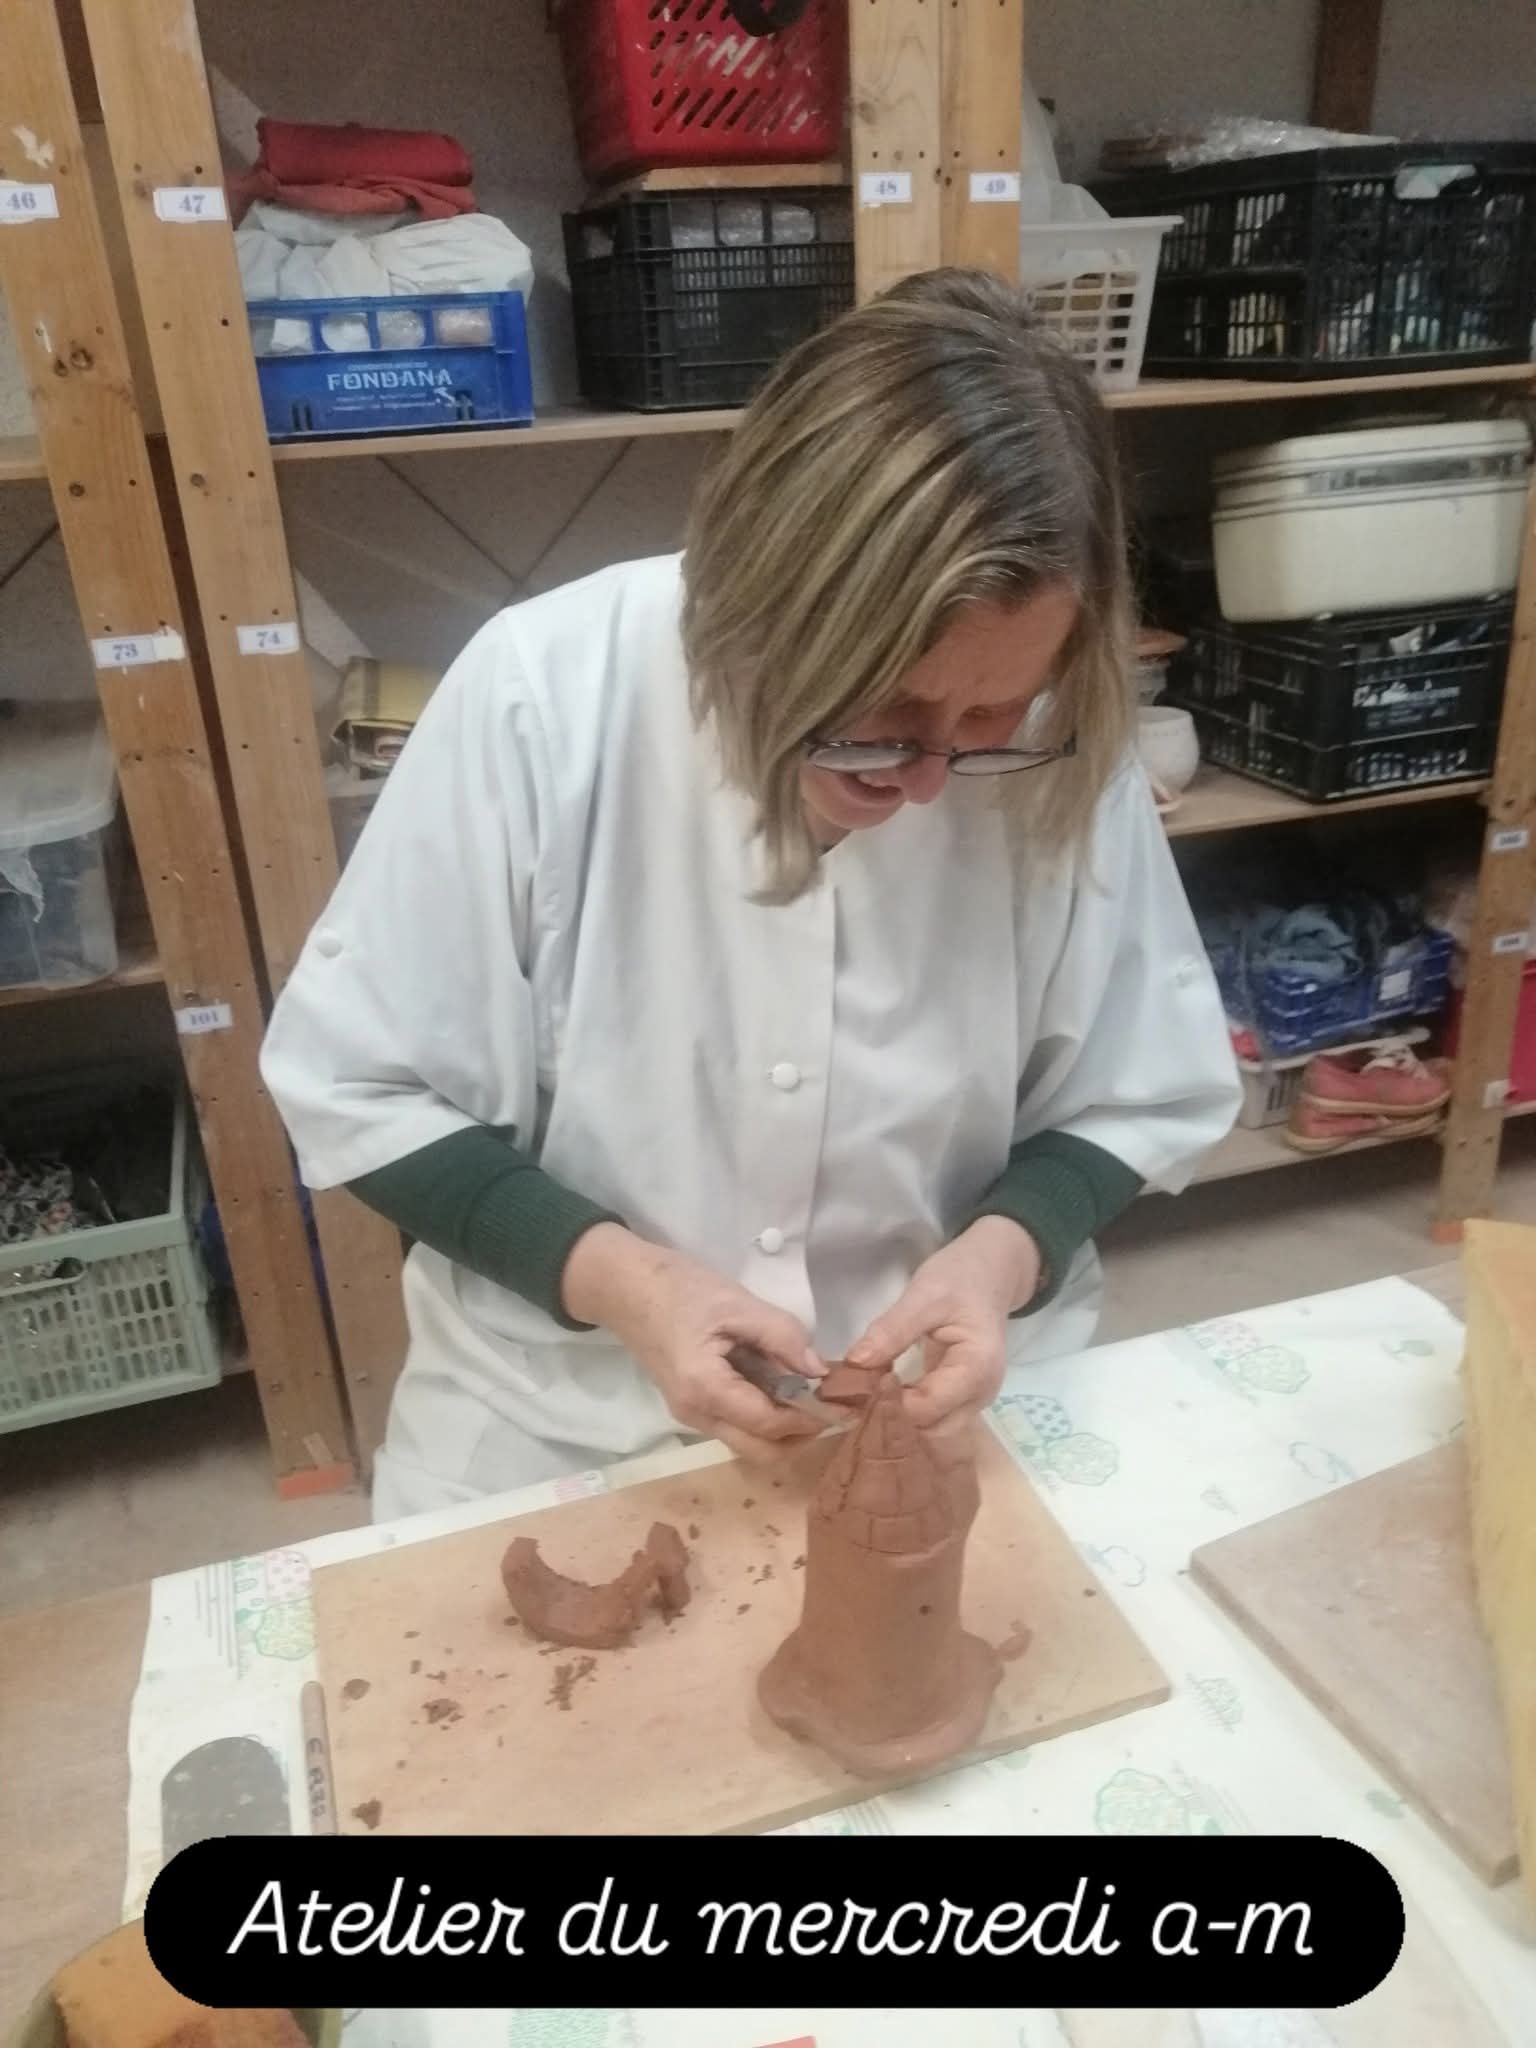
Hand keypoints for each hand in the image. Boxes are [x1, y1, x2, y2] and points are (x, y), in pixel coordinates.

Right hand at [562, 1224, 826, 1462]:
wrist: (626, 1287)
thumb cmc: (679, 1289)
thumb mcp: (738, 1303)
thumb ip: (783, 1337)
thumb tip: (821, 1372)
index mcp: (705, 1389)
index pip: (769, 1424)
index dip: (811, 1417)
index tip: (844, 1402)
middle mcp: (696, 1415)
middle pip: (761, 1451)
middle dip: (801, 1436)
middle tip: (831, 1405)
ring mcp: (690, 1416)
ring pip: (749, 1444)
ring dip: (783, 1429)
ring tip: (810, 1395)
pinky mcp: (691, 1407)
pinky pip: (735, 1426)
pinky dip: (764, 1417)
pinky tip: (781, 1387)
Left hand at [845, 1217, 1041, 1439]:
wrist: (989, 1272)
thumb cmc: (960, 1278)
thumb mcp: (923, 1295)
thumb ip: (892, 1331)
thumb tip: (856, 1363)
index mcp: (977, 1369)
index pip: (926, 1408)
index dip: (888, 1403)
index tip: (853, 1388)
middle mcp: (981, 1394)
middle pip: (932, 1429)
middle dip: (892, 1420)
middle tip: (852, 1399)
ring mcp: (974, 1399)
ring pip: (933, 1431)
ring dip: (899, 1420)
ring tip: (863, 1400)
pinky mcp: (962, 1398)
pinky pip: (934, 1417)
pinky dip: (908, 1413)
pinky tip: (881, 1399)